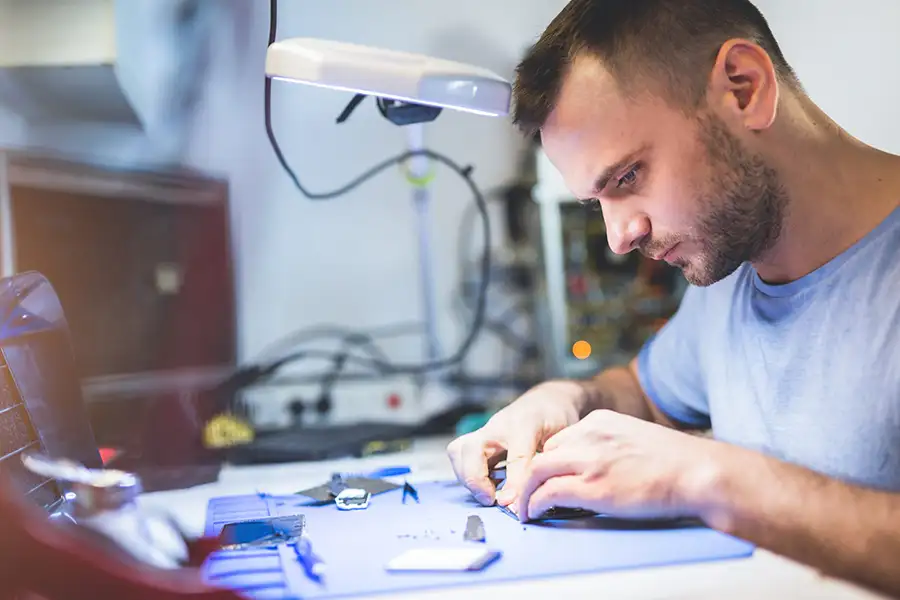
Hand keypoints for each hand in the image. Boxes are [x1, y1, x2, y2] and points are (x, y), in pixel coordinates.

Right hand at [446, 380, 585, 505]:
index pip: (516, 456)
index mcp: (524, 423)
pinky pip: (461, 457)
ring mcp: (485, 432)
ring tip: (488, 495)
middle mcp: (498, 426)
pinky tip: (488, 488)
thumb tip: (525, 498)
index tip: (512, 505)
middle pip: (470, 448)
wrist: (546, 400)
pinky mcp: (478, 441)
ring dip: (467, 477)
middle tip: (491, 500)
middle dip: (474, 478)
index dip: (514, 483)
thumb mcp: (560, 440)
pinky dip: (468, 476)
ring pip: (458, 451)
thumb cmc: (556, 419)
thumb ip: (544, 464)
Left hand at [515, 409, 722, 521]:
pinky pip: (548, 493)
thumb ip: (611, 446)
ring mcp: (589, 459)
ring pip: (537, 472)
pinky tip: (535, 514)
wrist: (697, 472)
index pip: (560, 439)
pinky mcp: (592, 487)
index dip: (549, 461)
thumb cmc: (677, 462)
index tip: (545, 477)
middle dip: (530, 477)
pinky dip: (535, 505)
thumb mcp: (635, 438)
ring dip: (525, 493)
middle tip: (525, 494)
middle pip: (543, 453)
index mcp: (601, 420)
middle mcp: (590, 434)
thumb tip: (599, 468)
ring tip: (524, 508)